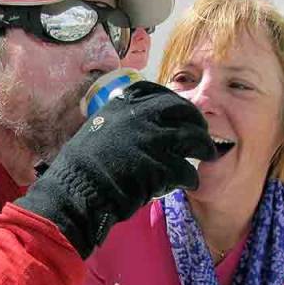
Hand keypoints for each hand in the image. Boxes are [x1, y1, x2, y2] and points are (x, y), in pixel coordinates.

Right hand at [17, 80, 214, 256]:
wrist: (75, 191)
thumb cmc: (80, 167)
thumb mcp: (96, 130)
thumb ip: (118, 124)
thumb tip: (134, 127)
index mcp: (122, 105)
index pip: (157, 93)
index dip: (175, 102)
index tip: (181, 112)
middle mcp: (140, 117)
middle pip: (183, 110)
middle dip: (197, 122)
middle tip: (201, 134)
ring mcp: (152, 140)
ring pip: (192, 138)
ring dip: (204, 147)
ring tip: (208, 156)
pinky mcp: (160, 166)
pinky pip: (186, 170)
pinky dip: (191, 177)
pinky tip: (190, 182)